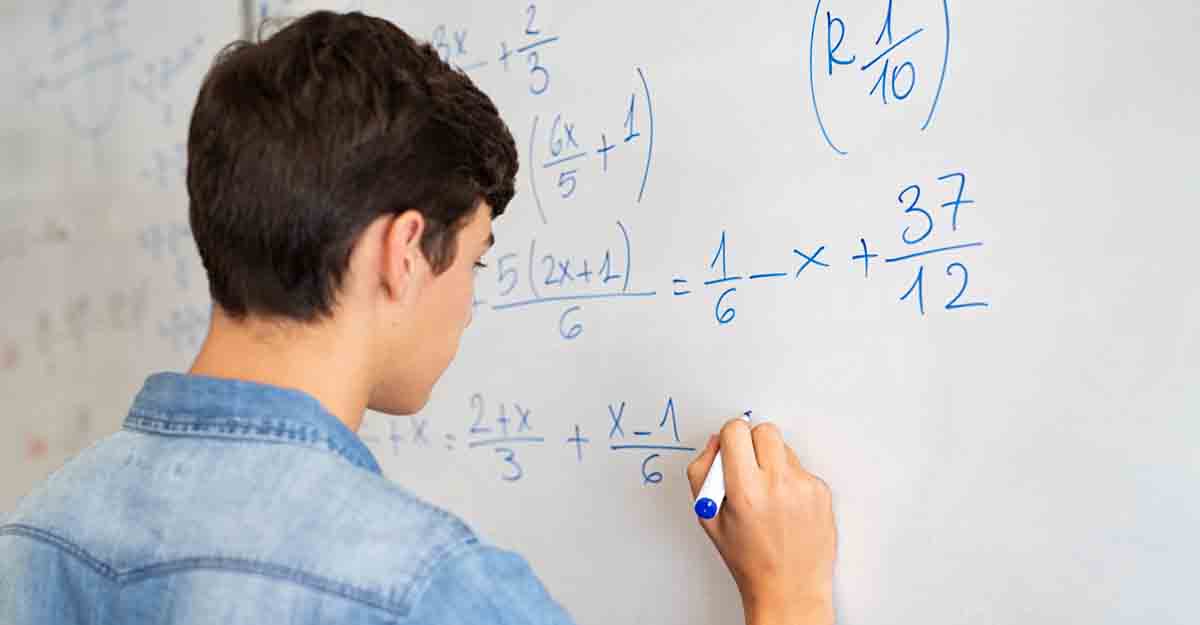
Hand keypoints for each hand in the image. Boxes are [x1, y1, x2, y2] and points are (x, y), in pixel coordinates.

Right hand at [687, 418, 836, 624]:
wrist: (790, 588)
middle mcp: (778, 485)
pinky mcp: (821, 491)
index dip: (729, 437)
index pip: (737, 431)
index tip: (730, 447)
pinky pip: (800, 468)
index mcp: (745, 491)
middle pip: (765, 430)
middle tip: (748, 465)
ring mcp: (804, 487)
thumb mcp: (708, 518)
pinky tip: (785, 506)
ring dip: (773, 461)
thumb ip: (702, 473)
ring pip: (784, 448)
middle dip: (752, 442)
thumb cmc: (748, 558)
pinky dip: (790, 479)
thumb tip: (716, 443)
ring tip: (767, 494)